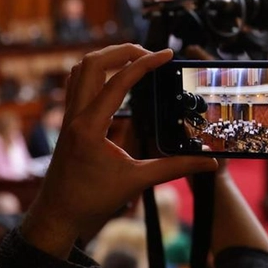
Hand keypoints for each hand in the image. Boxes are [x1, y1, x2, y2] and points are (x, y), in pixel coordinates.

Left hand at [21, 45, 219, 257]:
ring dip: (107, 58)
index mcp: (90, 126)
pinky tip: (115, 80)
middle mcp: (75, 116)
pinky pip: (76, 84)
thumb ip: (175, 168)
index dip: (145, 63)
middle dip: (123, 51)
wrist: (57, 216)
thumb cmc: (91, 201)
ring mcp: (67, 117)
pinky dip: (95, 73)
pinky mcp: (68, 122)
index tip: (166, 54)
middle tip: (151, 53)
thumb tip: (209, 162)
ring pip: (80, 69)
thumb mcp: (137, 181)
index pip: (118, 81)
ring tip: (135, 60)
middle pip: (92, 62)